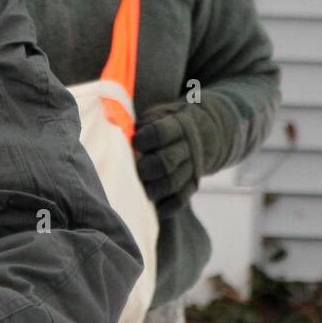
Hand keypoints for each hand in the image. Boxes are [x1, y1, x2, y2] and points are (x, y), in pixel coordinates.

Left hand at [132, 100, 204, 216]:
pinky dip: (167, 206)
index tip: (135, 143)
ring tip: (142, 190)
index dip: (145, 140)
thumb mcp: (157, 116)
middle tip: (137, 171)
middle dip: (148, 168)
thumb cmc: (166, 125)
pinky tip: (154, 207)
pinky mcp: (192, 185)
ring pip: (173, 183)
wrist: (202, 134)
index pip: (161, 133)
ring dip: (154, 189)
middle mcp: (187, 148)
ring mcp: (192, 168)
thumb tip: (119, 136)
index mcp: (177, 126)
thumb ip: (141, 126)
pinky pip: (181, 199)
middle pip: (167, 161)